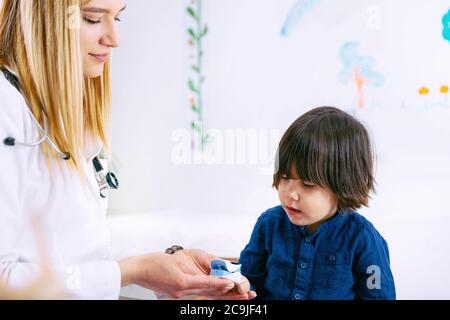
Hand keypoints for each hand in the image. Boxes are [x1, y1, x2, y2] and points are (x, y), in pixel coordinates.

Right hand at [119, 249, 255, 299]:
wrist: (140, 270)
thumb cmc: (156, 263)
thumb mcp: (179, 261)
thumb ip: (197, 269)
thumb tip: (215, 271)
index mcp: (183, 283)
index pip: (208, 284)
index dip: (222, 284)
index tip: (234, 283)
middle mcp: (183, 292)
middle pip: (211, 294)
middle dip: (230, 295)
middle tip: (246, 294)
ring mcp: (181, 295)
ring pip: (208, 296)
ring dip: (225, 296)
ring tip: (241, 296)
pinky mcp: (180, 294)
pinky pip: (201, 294)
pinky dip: (213, 293)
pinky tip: (223, 292)